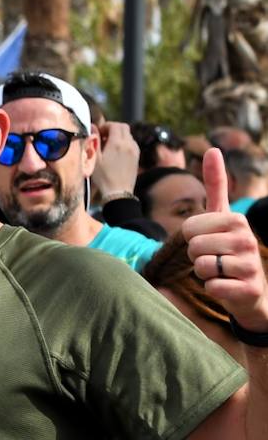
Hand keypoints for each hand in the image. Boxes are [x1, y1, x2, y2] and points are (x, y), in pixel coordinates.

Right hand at [91, 121, 138, 197]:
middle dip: (113, 128)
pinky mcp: (136, 157)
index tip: (98, 132)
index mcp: (117, 143)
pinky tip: (116, 153)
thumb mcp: (94, 159)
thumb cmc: (103, 177)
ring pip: (128, 135)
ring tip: (108, 145)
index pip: (114, 125)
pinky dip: (124, 142)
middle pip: (123, 127)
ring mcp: (134, 150)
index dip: (105, 126)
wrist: (118, 192)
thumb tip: (93, 127)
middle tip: (103, 136)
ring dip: (118, 135)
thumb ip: (94, 141)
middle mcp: (128, 144)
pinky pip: (131, 143)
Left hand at [185, 149, 267, 331]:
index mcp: (237, 220)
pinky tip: (225, 286)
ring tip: (219, 271)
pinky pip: (211, 286)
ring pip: (201, 266)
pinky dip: (212, 288)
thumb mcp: (222, 217)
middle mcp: (247, 238)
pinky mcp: (248, 288)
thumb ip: (216, 185)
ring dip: (203, 272)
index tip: (208, 239)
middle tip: (213, 258)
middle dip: (196, 256)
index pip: (189, 227)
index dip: (190, 237)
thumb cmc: (228, 250)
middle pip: (193, 246)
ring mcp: (250, 264)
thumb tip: (212, 148)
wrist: (249, 290)